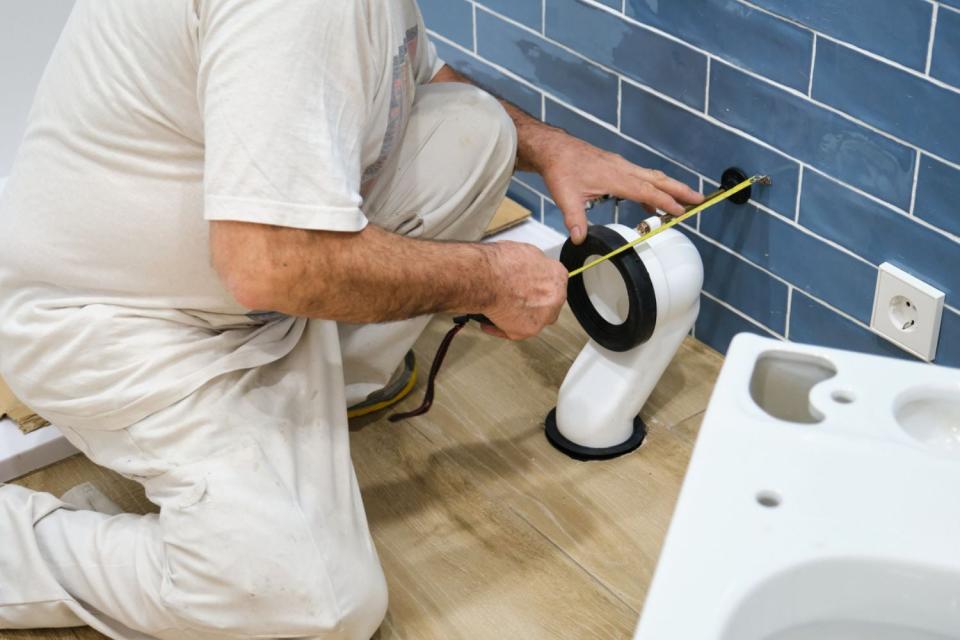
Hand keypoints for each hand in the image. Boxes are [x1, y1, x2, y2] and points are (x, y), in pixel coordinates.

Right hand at [481, 241, 567, 339]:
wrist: (486, 278)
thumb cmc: (500, 264)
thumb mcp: (524, 252)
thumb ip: (533, 266)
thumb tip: (528, 269)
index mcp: (557, 275)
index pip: (553, 283)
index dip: (537, 285)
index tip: (528, 286)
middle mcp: (555, 297)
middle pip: (547, 303)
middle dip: (531, 302)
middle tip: (513, 298)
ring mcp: (543, 316)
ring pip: (533, 320)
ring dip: (518, 316)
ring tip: (499, 311)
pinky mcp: (528, 330)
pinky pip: (513, 332)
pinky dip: (500, 328)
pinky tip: (490, 323)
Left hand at [537, 131, 703, 243]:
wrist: (554, 149)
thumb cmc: (561, 169)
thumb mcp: (565, 197)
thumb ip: (574, 219)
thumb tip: (579, 238)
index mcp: (615, 177)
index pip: (647, 191)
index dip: (665, 202)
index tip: (681, 211)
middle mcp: (623, 169)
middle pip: (658, 180)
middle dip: (680, 190)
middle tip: (700, 200)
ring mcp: (621, 166)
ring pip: (652, 177)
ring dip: (670, 189)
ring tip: (684, 202)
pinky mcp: (616, 166)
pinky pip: (641, 178)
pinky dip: (651, 189)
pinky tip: (650, 204)